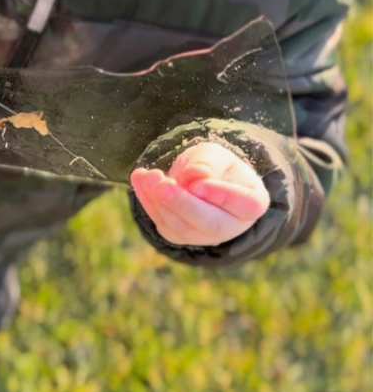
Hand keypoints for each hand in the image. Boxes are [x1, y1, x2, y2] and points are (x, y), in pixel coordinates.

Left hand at [130, 142, 269, 246]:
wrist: (199, 176)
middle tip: (163, 185)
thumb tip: (193, 178)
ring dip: (160, 202)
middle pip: (210, 223)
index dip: (221, 196)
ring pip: (182, 228)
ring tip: (148, 176)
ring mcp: (204, 235)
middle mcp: (232, 226)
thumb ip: (207, 164)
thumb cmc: (215, 165)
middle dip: (183, 204)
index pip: (244, 205)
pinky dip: (147, 201)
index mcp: (251, 203)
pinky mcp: (178, 236)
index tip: (197, 185)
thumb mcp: (215, 155)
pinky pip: (162, 223)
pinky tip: (140, 178)